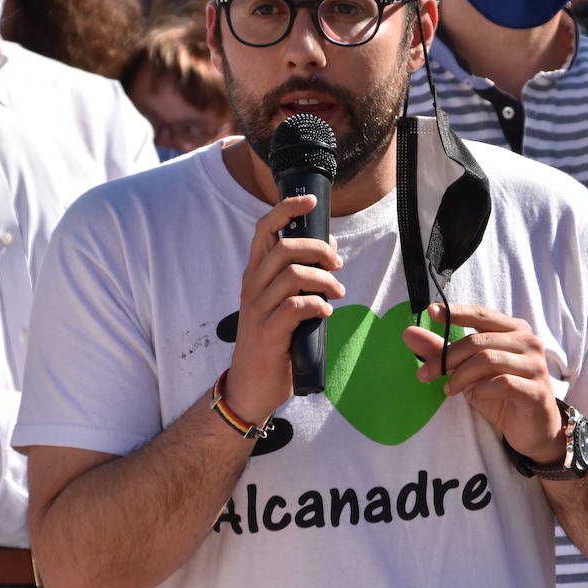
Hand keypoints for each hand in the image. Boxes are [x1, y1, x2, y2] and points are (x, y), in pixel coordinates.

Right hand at [225, 195, 342, 425]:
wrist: (250, 386)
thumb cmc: (272, 340)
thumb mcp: (283, 302)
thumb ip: (302, 273)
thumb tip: (329, 244)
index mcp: (255, 274)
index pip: (264, 229)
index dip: (286, 209)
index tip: (310, 201)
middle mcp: (252, 286)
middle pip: (284, 247)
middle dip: (318, 249)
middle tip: (337, 264)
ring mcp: (258, 309)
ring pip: (293, 275)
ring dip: (324, 280)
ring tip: (337, 293)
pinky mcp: (268, 332)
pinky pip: (296, 306)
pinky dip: (318, 305)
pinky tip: (325, 314)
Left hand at [402, 302, 561, 463]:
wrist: (534, 430)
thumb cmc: (502, 395)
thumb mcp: (469, 372)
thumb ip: (443, 351)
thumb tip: (409, 333)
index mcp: (514, 330)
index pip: (481, 314)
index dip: (455, 313)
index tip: (430, 312)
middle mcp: (528, 342)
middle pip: (478, 341)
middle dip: (446, 357)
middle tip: (425, 373)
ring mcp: (535, 366)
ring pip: (488, 360)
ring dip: (461, 376)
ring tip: (449, 389)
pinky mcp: (537, 391)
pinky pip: (502, 383)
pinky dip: (482, 389)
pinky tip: (475, 396)